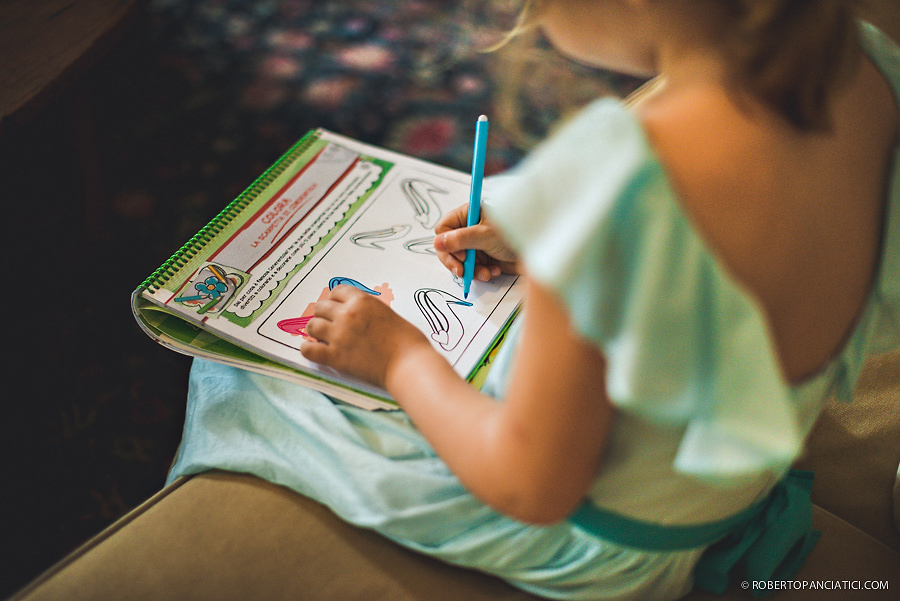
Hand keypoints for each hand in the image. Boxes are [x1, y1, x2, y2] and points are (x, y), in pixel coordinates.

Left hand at [300, 285, 431, 387]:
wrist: (409, 365)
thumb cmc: (407, 341)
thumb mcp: (387, 314)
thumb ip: (368, 311)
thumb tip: (356, 316)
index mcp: (362, 301)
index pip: (337, 291)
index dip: (335, 300)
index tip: (336, 308)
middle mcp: (347, 314)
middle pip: (320, 307)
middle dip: (324, 315)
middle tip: (329, 324)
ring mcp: (339, 336)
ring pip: (312, 326)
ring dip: (316, 331)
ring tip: (322, 338)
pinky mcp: (335, 357)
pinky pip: (308, 350)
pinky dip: (308, 349)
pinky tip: (313, 350)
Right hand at [433, 204, 519, 281]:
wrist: (537, 252)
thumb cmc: (515, 234)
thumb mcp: (486, 235)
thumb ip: (461, 239)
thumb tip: (438, 242)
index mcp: (468, 215)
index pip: (443, 229)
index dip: (448, 245)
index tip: (460, 256)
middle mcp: (469, 229)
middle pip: (448, 247)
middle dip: (456, 262)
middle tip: (463, 272)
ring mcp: (475, 244)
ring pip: (459, 261)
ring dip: (471, 270)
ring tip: (485, 272)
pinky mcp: (483, 258)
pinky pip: (472, 269)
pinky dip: (481, 273)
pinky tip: (493, 271)